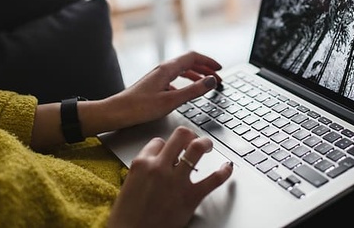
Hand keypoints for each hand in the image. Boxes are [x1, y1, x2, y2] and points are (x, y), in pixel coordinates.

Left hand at [30, 51, 222, 149]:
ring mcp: (157, 78)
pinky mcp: (154, 86)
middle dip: (205, 68)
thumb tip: (212, 80)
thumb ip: (193, 90)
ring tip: (206, 83)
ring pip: (181, 71)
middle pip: (188, 63)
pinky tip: (186, 93)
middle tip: (218, 77)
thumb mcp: (171, 101)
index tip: (220, 68)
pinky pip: (174, 80)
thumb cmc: (139, 108)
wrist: (115, 113)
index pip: (193, 57)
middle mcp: (162, 70)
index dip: (208, 61)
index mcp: (167, 69)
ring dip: (196, 76)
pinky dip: (185, 84)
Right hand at [107, 126, 233, 227]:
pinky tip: (227, 168)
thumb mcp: (129, 185)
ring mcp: (176, 180)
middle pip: (180, 135)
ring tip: (208, 146)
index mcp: (141, 163)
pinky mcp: (190, 197)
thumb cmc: (127, 217)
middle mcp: (159, 167)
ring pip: (196, 148)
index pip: (159, 142)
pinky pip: (213, 179)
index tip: (170, 151)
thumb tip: (159, 165)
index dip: (166, 146)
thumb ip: (145, 171)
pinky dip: (224, 172)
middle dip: (189, 136)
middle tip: (193, 140)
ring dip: (205, 144)